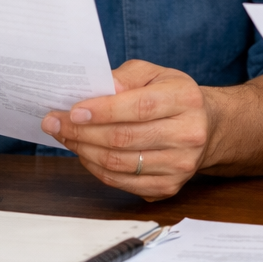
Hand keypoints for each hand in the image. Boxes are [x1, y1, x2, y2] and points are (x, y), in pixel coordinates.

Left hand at [42, 59, 210, 200]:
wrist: (207, 127)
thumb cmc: (173, 96)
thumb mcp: (155, 74)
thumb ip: (126, 77)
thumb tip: (97, 91)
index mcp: (186, 99)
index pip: (139, 107)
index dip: (102, 110)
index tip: (73, 111)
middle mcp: (188, 134)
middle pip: (124, 138)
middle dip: (82, 131)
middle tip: (55, 123)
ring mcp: (180, 165)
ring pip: (119, 163)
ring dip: (84, 150)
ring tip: (66, 137)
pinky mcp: (169, 187)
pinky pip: (122, 183)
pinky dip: (96, 169)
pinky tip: (85, 153)